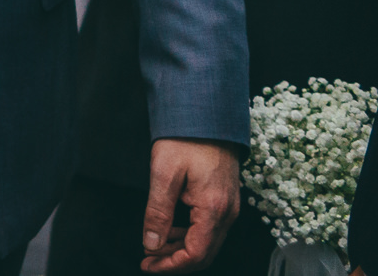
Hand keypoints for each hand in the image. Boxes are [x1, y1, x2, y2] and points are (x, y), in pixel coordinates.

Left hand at [140, 138, 240, 269]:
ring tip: (154, 247)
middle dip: (175, 261)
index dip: (170, 265)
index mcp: (214, 209)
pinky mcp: (226, 201)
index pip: (196, 254)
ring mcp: (230, 207)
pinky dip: (189, 235)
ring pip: (207, 243)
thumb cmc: (185, 139)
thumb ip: (158, 212)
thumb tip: (152, 244)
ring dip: (181, 250)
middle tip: (147, 261)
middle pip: (204, 254)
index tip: (147, 264)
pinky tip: (170, 230)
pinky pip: (210, 229)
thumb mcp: (164, 173)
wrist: (207, 116)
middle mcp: (228, 213)